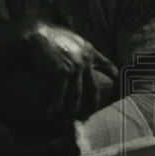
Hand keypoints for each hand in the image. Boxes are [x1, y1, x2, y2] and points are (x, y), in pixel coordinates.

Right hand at [0, 19, 117, 134]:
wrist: (35, 34)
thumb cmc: (48, 35)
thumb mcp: (69, 38)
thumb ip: (76, 49)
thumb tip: (76, 58)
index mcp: (88, 50)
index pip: (105, 62)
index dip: (112, 71)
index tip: (118, 79)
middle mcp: (85, 60)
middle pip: (93, 88)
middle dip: (92, 105)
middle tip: (89, 116)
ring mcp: (75, 67)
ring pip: (76, 96)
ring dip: (71, 111)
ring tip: (66, 121)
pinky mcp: (62, 73)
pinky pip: (60, 95)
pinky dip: (55, 106)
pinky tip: (50, 114)